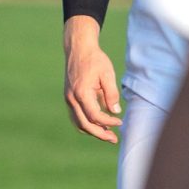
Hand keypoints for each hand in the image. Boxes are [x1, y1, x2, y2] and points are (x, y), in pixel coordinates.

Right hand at [64, 18, 121, 143]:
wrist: (79, 49)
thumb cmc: (95, 60)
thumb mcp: (107, 74)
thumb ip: (111, 94)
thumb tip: (115, 112)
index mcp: (81, 92)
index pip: (94, 116)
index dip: (108, 122)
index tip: (120, 122)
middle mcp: (72, 98)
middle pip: (84, 124)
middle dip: (100, 134)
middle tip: (114, 139)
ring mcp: (68, 99)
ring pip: (78, 123)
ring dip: (92, 131)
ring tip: (107, 134)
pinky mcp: (69, 97)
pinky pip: (76, 116)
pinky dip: (86, 123)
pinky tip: (98, 124)